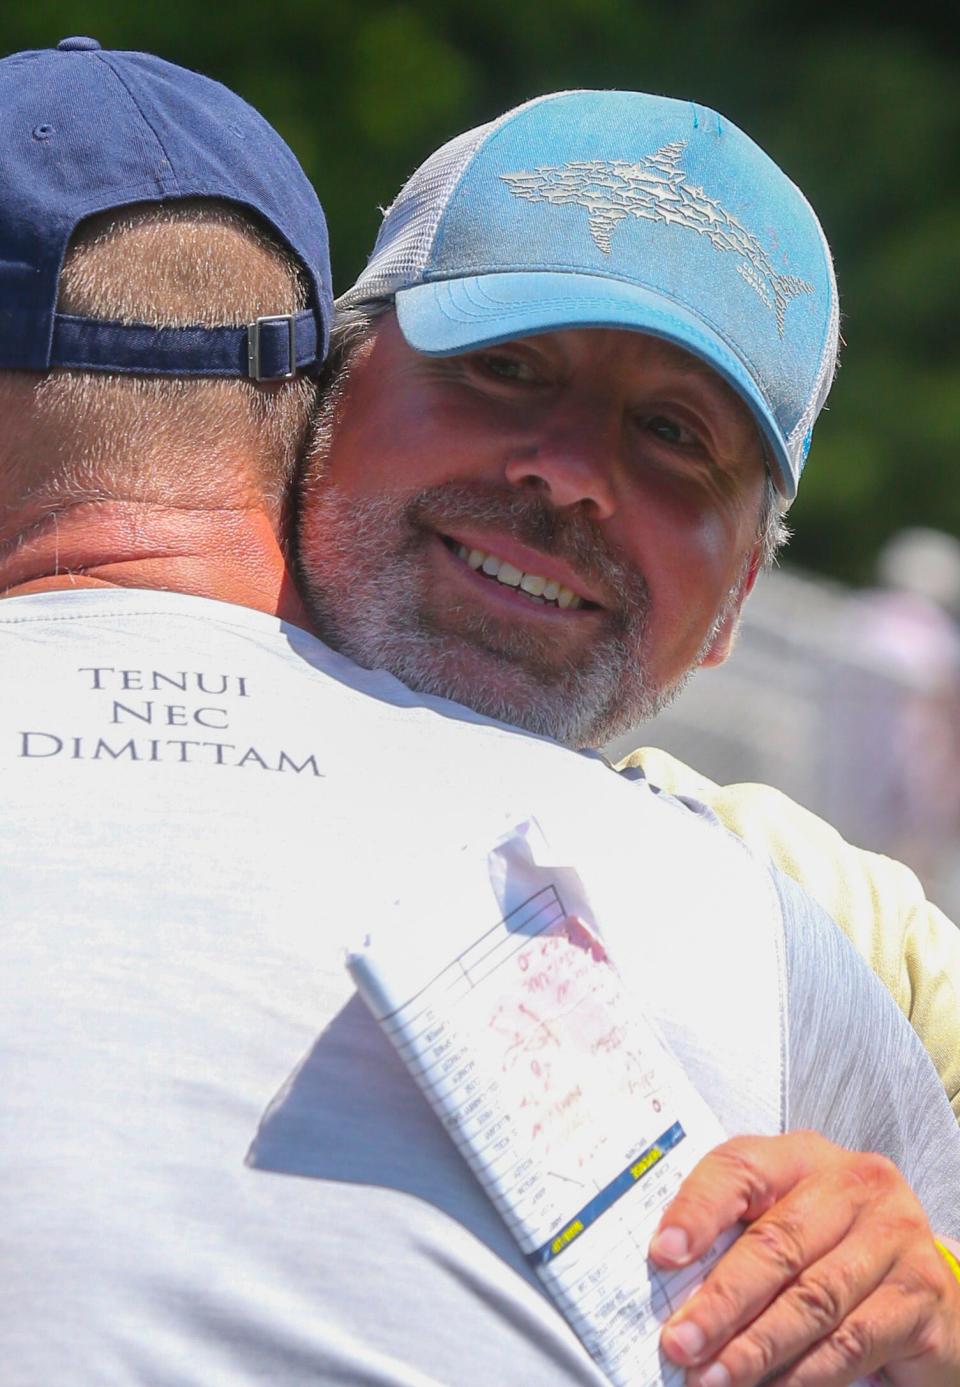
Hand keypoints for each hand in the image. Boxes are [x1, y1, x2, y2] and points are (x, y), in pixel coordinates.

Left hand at [648, 1131, 959, 1385]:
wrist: (919, 1288)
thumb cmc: (831, 1249)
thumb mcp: (783, 1225)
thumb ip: (735, 1237)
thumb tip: (668, 1279)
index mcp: (803, 1156)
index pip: (741, 1168)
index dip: (698, 1210)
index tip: (662, 1255)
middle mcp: (854, 1183)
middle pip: (777, 1242)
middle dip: (722, 1301)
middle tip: (681, 1344)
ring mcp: (894, 1234)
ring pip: (812, 1298)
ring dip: (756, 1347)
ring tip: (715, 1378)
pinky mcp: (921, 1292)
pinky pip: (852, 1340)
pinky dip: (804, 1373)